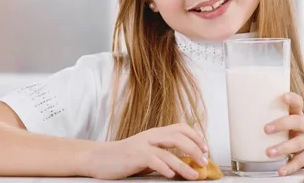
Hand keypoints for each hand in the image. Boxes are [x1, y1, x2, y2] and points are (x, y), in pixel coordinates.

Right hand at [84, 123, 208, 179]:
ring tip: (193, 174)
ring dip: (184, 164)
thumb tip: (183, 164)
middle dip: (195, 149)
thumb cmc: (123, 157)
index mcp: (155, 133)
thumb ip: (162, 155)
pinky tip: (171, 175)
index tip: (205, 148)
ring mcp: (143, 145)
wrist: (98, 158)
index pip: (180, 128)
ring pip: (169, 152)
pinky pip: (154, 160)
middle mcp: (151, 136)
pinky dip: (165, 167)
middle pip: (178, 137)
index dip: (195, 136)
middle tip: (204, 161)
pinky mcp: (135, 156)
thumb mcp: (146, 152)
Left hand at [264, 92, 303, 175]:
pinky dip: (289, 167)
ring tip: (268, 152)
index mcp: (299, 116)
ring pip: (298, 143)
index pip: (298, 103)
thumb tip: (244, 119)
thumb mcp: (290, 126)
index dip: (292, 99)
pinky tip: (280, 170)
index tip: (282, 96)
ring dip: (282, 148)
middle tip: (266, 129)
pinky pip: (300, 161)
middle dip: (281, 124)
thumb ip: (275, 121)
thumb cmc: (298, 135)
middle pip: (297, 121)